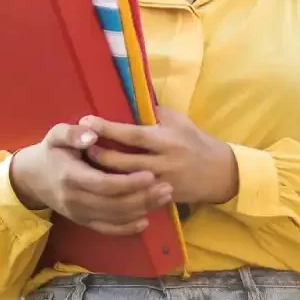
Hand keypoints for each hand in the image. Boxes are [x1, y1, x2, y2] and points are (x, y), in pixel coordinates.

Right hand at [9, 122, 173, 235]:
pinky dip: (127, 228)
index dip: (128, 183)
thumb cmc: (51, 151)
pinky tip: (145, 220)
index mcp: (70, 176)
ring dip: (141, 210)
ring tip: (164, 198)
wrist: (32, 177)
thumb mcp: (56, 134)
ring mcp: (78, 213)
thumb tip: (92, 134)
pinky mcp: (82, 221)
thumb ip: (73, 133)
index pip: (103, 184)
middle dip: (142, 197)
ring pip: (114, 218)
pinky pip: (107, 229)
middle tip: (167, 187)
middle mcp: (74, 199)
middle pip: (113, 204)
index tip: (150, 174)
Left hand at [82, 107, 238, 205]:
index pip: (132, 134)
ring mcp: (161, 183)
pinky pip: (134, 196)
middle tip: (80, 146)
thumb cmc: (196, 141)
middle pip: (123, 161)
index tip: (86, 120)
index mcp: (166, 139)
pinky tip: (102, 185)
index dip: (108, 128)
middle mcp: (163, 162)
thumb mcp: (179, 121)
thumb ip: (155, 113)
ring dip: (103, 173)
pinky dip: (117, 190)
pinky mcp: (161, 198)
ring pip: (125, 182)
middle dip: (99, 154)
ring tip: (85, 165)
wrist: (220, 173)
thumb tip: (129, 101)